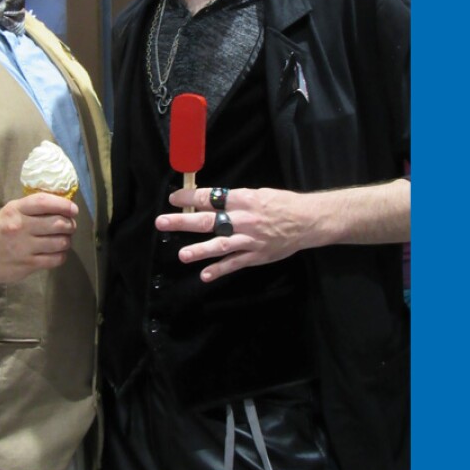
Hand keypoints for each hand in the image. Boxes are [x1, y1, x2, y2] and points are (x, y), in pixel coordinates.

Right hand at [0, 192, 79, 284]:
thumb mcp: (9, 212)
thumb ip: (31, 208)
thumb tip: (60, 206)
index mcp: (16, 210)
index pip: (45, 202)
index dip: (64, 204)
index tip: (73, 209)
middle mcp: (21, 227)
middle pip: (58, 223)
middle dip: (70, 224)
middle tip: (70, 225)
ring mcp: (25, 247)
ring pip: (60, 242)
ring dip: (67, 240)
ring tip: (64, 239)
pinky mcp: (29, 264)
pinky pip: (56, 259)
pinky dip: (62, 255)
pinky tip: (58, 252)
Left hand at [156, 187, 324, 281]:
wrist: (307, 221)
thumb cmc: (281, 204)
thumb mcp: (257, 194)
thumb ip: (233, 199)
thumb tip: (207, 200)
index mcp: (244, 200)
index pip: (211, 197)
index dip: (190, 198)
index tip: (174, 198)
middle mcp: (244, 219)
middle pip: (209, 220)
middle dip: (184, 222)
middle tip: (162, 222)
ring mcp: (250, 240)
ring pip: (221, 245)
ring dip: (200, 250)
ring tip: (182, 255)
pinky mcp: (256, 256)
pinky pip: (235, 264)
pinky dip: (219, 270)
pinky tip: (204, 275)